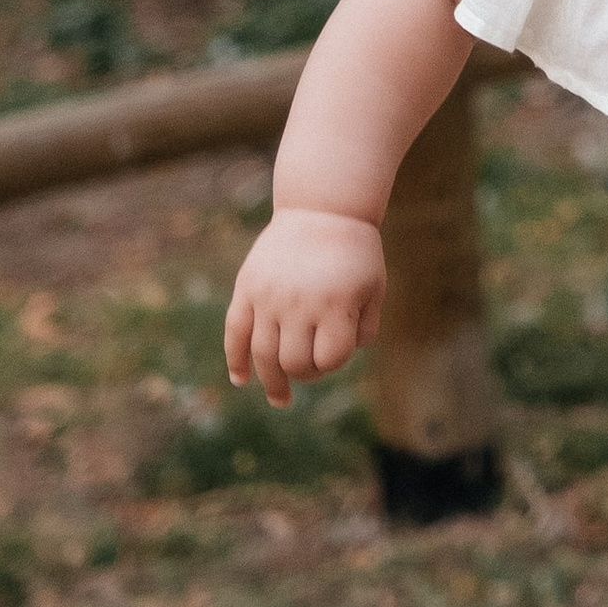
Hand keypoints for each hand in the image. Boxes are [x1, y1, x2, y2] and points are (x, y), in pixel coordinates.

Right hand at [223, 205, 386, 405]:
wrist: (322, 208)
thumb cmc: (354, 253)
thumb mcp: (373, 290)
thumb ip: (362, 329)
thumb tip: (332, 362)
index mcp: (335, 304)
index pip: (329, 359)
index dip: (333, 364)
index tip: (335, 352)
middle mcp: (299, 303)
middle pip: (293, 362)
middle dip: (304, 373)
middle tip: (309, 369)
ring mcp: (269, 296)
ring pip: (262, 355)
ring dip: (271, 383)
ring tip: (281, 398)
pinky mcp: (247, 287)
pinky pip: (234, 331)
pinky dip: (235, 360)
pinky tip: (241, 379)